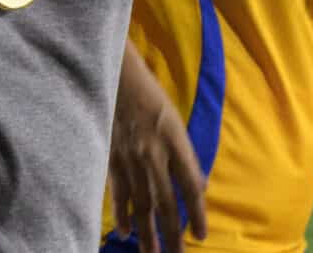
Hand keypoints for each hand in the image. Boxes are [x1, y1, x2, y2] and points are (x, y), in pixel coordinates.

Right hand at [108, 47, 206, 252]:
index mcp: (175, 142)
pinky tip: (126, 231)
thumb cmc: (149, 95)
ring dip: (147, 233)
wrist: (114, 75)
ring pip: (141, 204)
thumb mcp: (175, 121)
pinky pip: (119, 191)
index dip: (197, 214)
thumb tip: (199, 186)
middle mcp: (153, 154)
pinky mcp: (111, 157)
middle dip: (172, 234)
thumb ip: (186, 156)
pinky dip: (123, 213)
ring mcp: (130, 158)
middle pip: (165, 203)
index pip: (190, 186)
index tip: (200, 236)